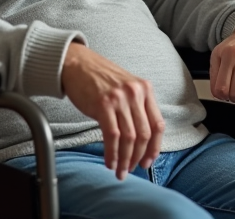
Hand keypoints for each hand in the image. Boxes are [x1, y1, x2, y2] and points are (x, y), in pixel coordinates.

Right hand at [61, 42, 164, 179]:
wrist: (77, 63)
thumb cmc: (100, 78)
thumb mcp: (126, 88)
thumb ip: (136, 108)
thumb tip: (141, 141)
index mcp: (145, 89)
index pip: (158, 124)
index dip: (154, 148)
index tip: (147, 161)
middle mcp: (136, 93)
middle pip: (144, 134)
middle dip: (138, 157)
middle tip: (131, 169)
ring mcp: (120, 98)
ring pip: (129, 138)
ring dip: (125, 159)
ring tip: (119, 171)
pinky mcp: (103, 104)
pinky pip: (112, 136)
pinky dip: (112, 153)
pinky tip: (109, 162)